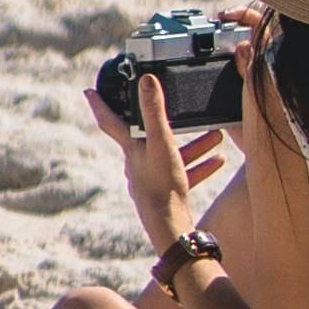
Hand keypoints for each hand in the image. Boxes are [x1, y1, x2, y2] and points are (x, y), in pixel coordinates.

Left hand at [113, 71, 202, 259]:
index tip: (90, 91)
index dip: (100, 103)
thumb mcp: (161, 143)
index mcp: (131, 148)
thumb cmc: (161, 186)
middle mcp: (137, 163)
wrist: (170, 228)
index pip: (109, 120)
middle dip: (167, 121)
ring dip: (192, 144)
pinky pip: (183, 173)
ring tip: (215, 136)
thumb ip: (154, 112)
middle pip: (148, 134)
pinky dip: (198, 165)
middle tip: (180, 107)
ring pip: (171, 153)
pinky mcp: (166, 192)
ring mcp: (151, 178)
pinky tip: (217, 161)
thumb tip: (146, 81)